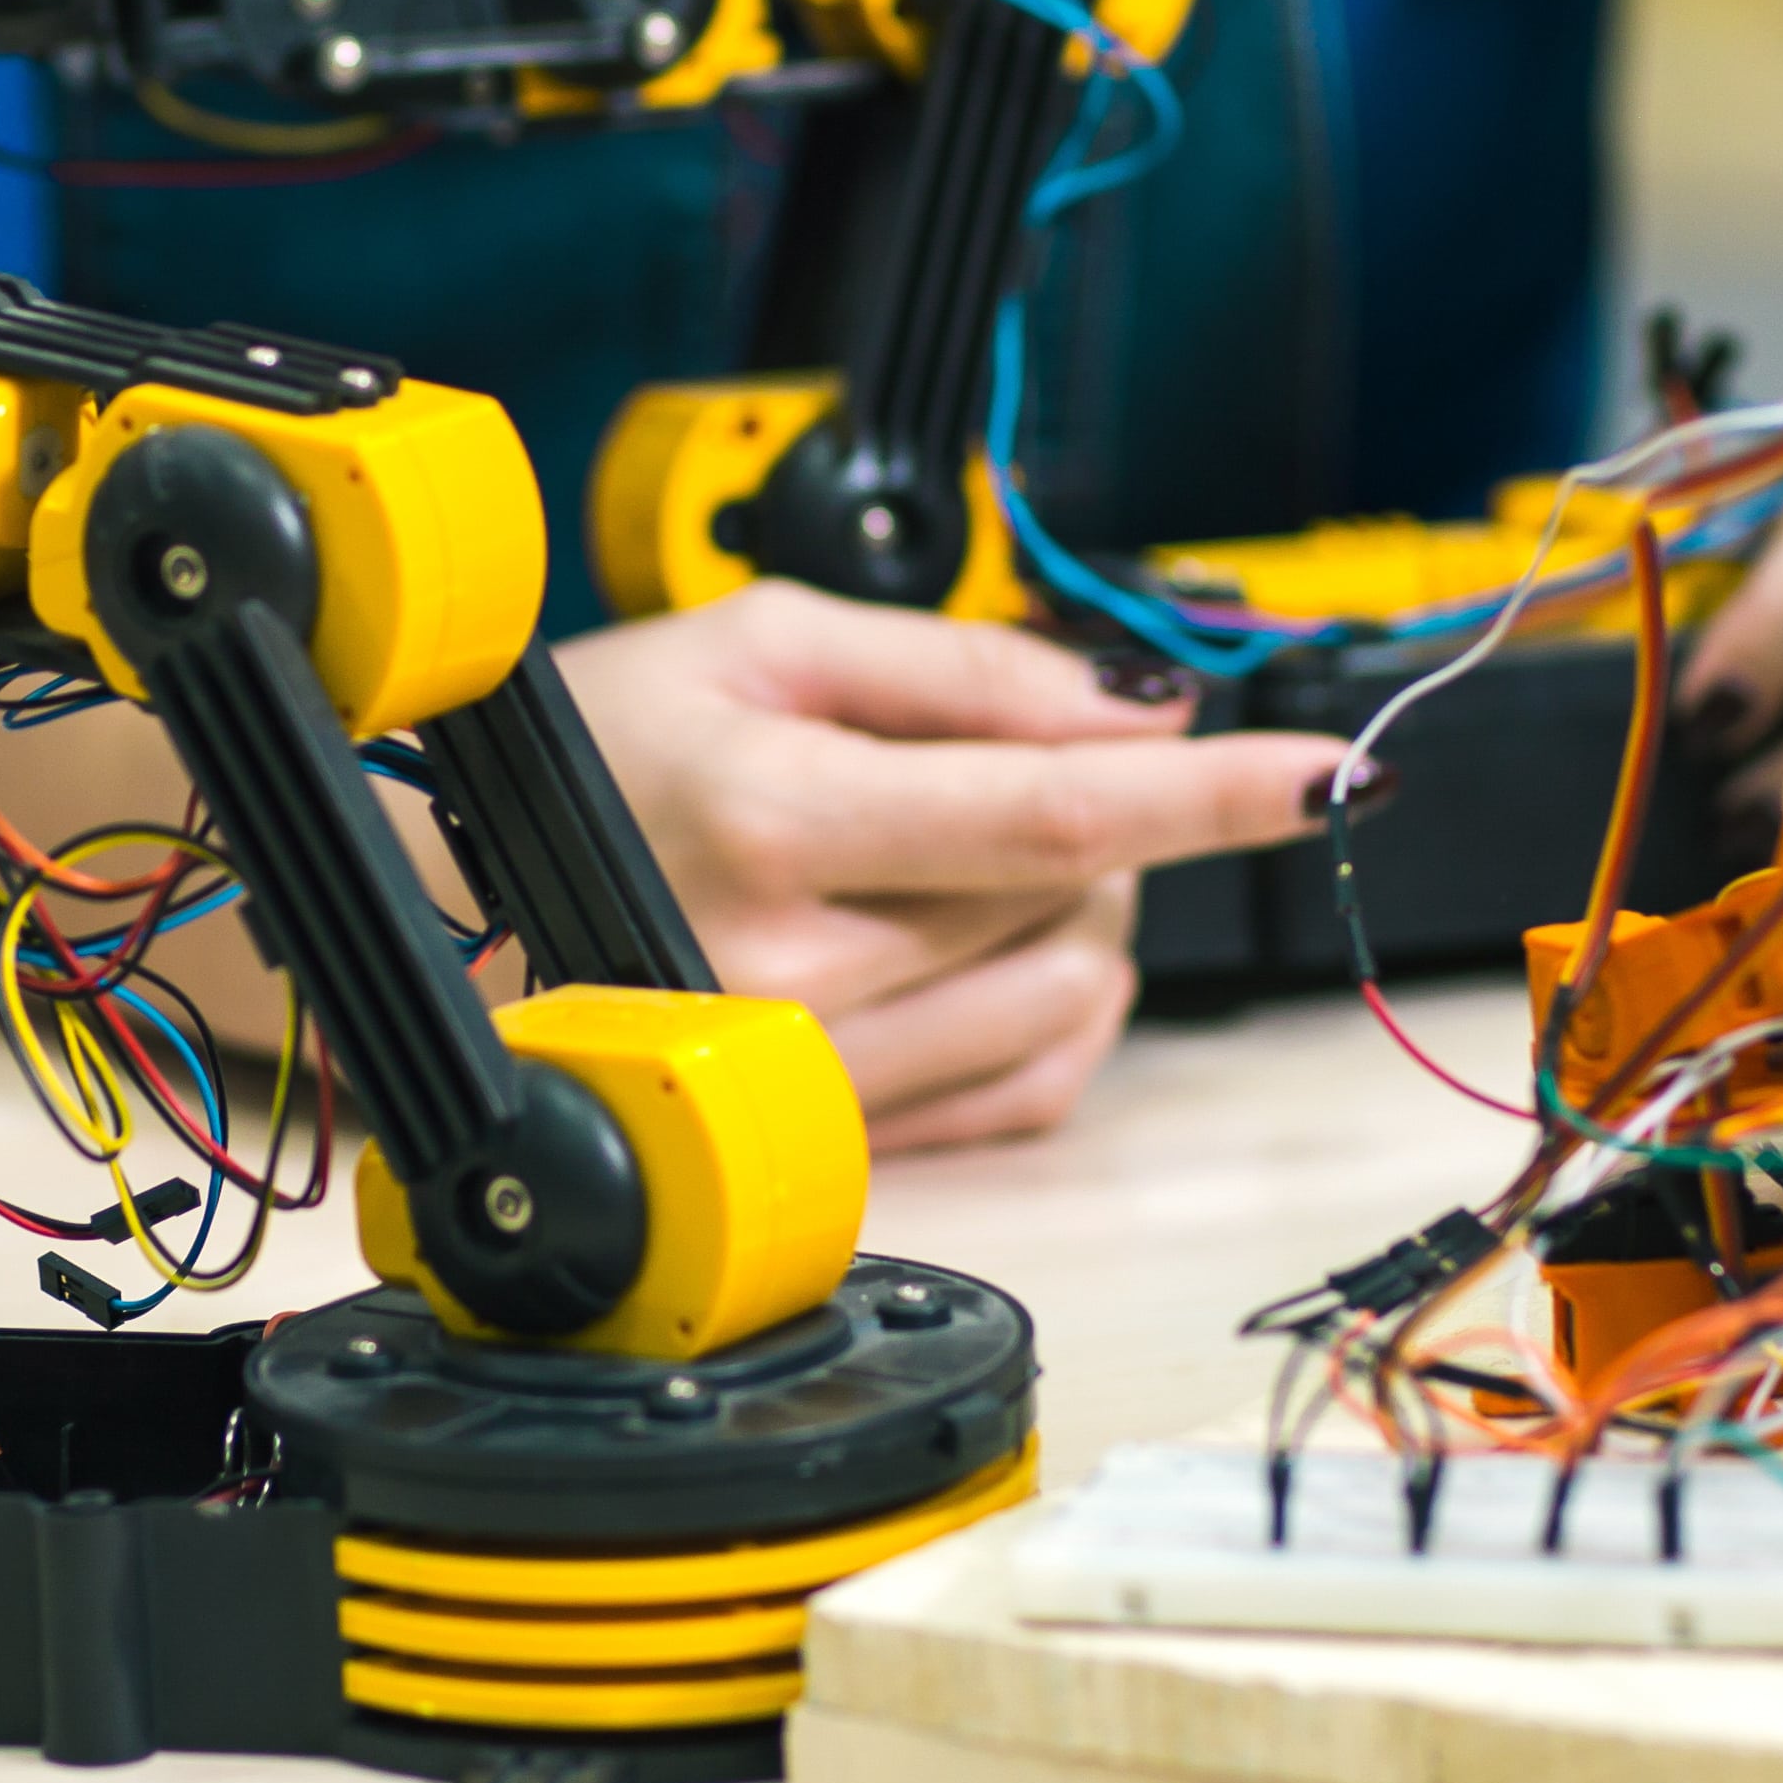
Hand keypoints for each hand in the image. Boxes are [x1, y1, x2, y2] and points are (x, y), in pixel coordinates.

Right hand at [556, 584, 1348, 1147]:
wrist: (452, 896)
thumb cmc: (600, 753)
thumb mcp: (761, 643)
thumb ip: (960, 671)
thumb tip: (1129, 706)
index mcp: (775, 815)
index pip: (1051, 813)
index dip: (1210, 793)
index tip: (1330, 772)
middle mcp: (792, 966)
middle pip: (1075, 898)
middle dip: (1112, 822)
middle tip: (1027, 771)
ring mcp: (810, 1071)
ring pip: (1067, 998)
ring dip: (1088, 918)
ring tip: (990, 860)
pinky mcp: (830, 1139)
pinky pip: (1027, 1089)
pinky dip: (1059, 1013)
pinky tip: (1000, 954)